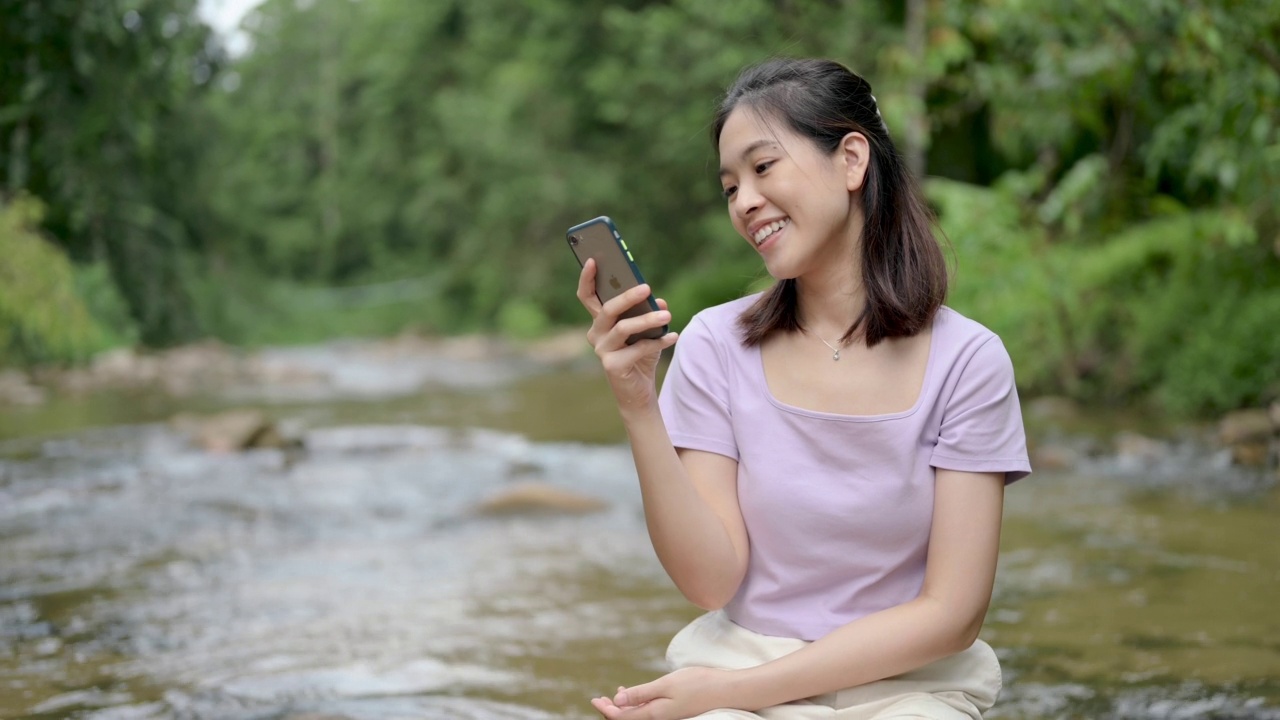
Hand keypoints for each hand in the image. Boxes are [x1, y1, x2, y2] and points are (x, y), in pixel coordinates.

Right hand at [577, 258, 678, 409]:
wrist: (639, 391)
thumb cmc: (641, 355)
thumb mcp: (648, 329)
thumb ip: (651, 312)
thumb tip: (659, 302)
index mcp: (600, 321)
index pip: (587, 296)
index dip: (587, 278)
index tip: (593, 259)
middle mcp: (596, 334)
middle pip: (607, 309)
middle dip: (626, 296)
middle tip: (647, 288)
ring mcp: (602, 350)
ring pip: (623, 328)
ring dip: (647, 320)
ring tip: (667, 316)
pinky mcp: (613, 366)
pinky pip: (637, 349)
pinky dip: (658, 341)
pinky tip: (673, 336)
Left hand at [590, 667, 732, 719]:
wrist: (727, 691)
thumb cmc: (698, 684)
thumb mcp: (665, 685)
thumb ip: (641, 694)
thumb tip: (617, 701)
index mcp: (654, 715)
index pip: (623, 718)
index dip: (607, 710)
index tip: (594, 700)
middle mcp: (660, 719)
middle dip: (612, 710)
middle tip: (599, 700)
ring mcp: (668, 717)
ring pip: (639, 716)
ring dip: (625, 707)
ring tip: (615, 695)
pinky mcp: (675, 712)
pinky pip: (650, 712)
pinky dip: (639, 704)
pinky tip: (636, 694)